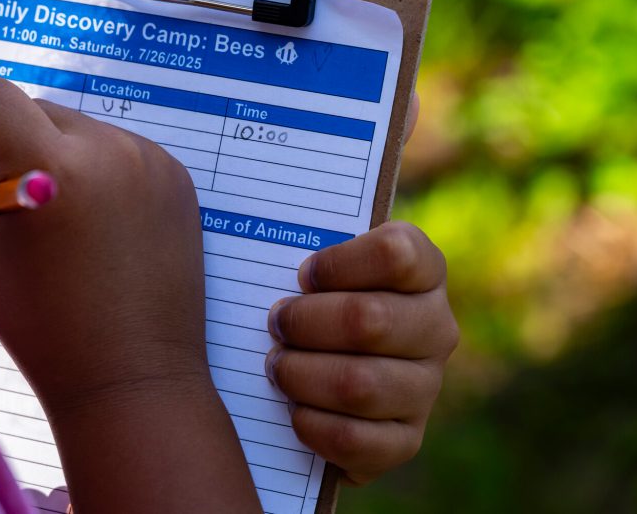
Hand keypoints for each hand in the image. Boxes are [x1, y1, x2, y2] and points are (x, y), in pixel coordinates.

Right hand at [0, 77, 208, 412]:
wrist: (130, 375)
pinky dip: (104, 180)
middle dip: (22, 155)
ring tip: (76, 238)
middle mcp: (110, 148)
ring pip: (80, 132)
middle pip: (36, 111)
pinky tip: (108, 237)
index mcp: (54, 165)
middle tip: (36, 229)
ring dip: (65, 166)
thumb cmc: (41, 322)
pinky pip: (120, 153)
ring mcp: (152, 160)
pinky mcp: (177, 177)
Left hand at [265, 222, 456, 484]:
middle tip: (275, 322)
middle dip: (304, 322)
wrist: (319, 363)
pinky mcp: (406, 440)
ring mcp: (425, 387)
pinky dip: (313, 426)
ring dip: (301, 375)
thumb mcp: (307, 253)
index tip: (301, 272)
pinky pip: (358, 441)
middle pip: (368, 321)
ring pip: (360, 385)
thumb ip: (292, 229)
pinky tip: (293, 411)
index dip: (338, 264)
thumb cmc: (305, 294)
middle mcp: (435, 327)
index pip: (396, 253)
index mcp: (422, 269)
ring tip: (275, 366)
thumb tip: (200, 195)